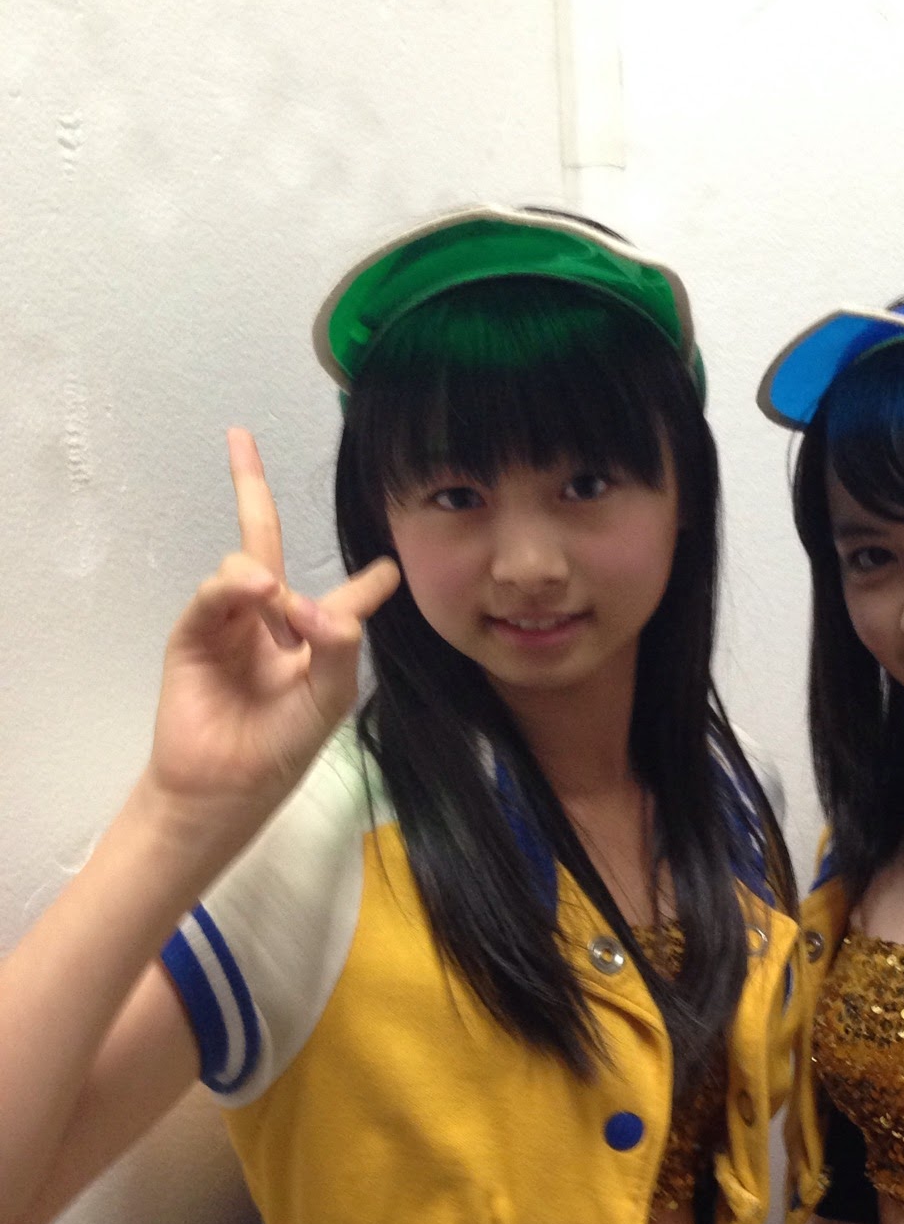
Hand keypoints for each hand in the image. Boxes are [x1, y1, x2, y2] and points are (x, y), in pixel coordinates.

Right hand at [146, 429, 397, 825]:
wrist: (225, 785)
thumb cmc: (283, 746)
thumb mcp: (329, 696)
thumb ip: (336, 643)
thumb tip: (307, 599)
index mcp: (316, 638)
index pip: (344, 596)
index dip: (365, 580)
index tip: (388, 564)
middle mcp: (271, 621)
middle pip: (264, 541)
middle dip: (250, 490)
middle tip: (239, 438)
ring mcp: (230, 623)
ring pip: (244, 565)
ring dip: (261, 575)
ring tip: (274, 603)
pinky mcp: (195, 633)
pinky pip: (215, 593)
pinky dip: (234, 586)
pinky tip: (255, 591)